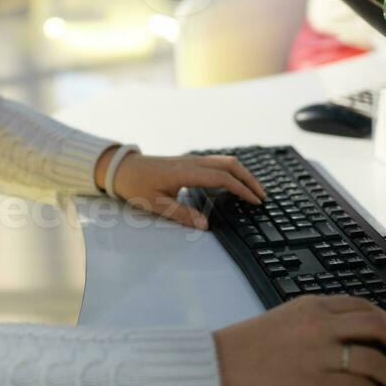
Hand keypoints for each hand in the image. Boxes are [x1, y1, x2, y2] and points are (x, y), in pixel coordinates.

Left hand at [97, 150, 266, 229]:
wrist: (123, 168)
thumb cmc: (137, 185)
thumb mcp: (157, 204)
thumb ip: (182, 215)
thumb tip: (206, 226)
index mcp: (187, 172)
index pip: (222, 178)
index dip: (241, 188)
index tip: (255, 200)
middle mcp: (192, 162)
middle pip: (229, 165)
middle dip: (249, 179)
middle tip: (262, 196)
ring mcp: (191, 160)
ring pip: (224, 161)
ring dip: (242, 173)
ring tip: (253, 190)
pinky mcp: (189, 162)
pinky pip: (216, 162)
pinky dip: (231, 171)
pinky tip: (234, 182)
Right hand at [212, 295, 385, 385]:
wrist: (224, 363)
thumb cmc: (251, 342)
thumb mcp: (288, 315)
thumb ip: (318, 318)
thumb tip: (350, 333)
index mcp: (312, 304)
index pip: (363, 306)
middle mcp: (320, 324)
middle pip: (376, 326)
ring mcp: (319, 353)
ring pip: (374, 359)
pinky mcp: (316, 382)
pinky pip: (358, 385)